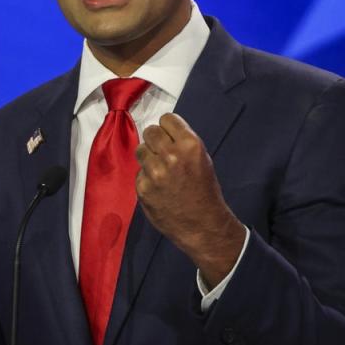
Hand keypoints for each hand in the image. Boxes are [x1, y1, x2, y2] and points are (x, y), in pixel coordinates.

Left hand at [135, 113, 244, 286]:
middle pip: (150, 131)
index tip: (170, 136)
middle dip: (155, 140)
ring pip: (140, 149)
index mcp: (190, 145)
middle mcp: (171, 155)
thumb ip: (182, 143)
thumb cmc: (205, 191)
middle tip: (162, 152)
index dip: (168, 128)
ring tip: (160, 171)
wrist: (203, 225)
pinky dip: (146, 178)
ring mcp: (155, 172)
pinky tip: (158, 188)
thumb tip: (162, 131)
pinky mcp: (143, 187)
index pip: (167, 118)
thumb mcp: (202, 159)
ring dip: (148, 157)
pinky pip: (138, 172)